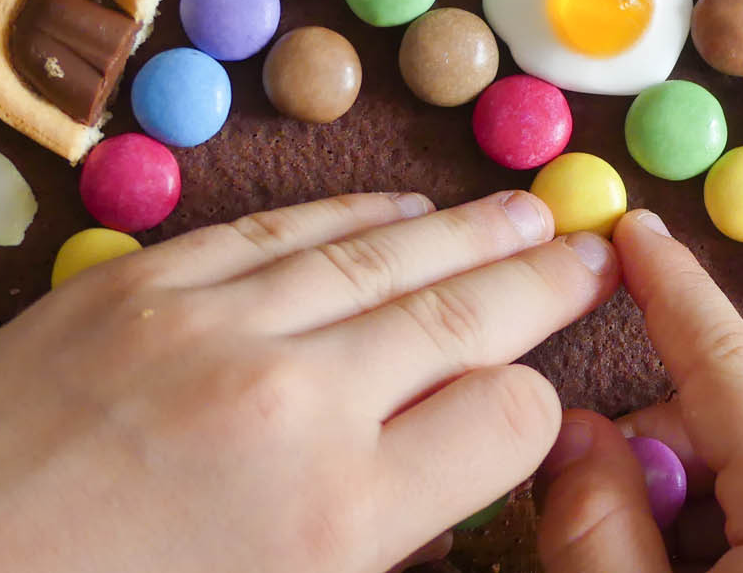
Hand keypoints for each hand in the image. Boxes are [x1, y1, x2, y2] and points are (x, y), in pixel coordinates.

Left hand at [0, 190, 619, 572]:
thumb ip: (378, 535)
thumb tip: (436, 477)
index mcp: (336, 517)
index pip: (505, 418)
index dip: (536, 404)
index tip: (536, 394)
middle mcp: (295, 404)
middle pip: (463, 314)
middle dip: (543, 281)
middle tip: (598, 251)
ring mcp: (214, 328)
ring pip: (384, 255)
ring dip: (470, 231)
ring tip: (530, 212)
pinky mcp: (144, 284)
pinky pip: (282, 231)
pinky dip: (356, 215)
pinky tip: (406, 206)